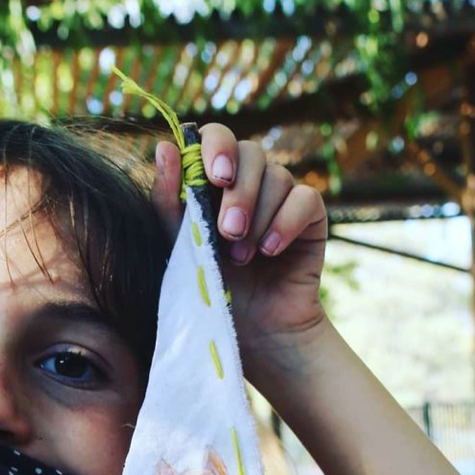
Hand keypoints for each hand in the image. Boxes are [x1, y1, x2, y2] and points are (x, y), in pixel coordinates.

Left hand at [151, 126, 327, 380]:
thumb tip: (163, 148)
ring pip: (277, 175)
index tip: (213, 176)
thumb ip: (170, 204)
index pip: (216, 138)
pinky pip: (305, 198)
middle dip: (238, 190)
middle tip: (228, 232)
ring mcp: (282, 198)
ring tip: (243, 258)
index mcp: (214, 184)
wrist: (253, 336)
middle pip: (251, 151)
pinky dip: (285, 223)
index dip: (216, 146)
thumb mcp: (181, 250)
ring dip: (258, 215)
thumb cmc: (212, 294)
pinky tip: (271, 253)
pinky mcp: (310, 218)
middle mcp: (250, 184)